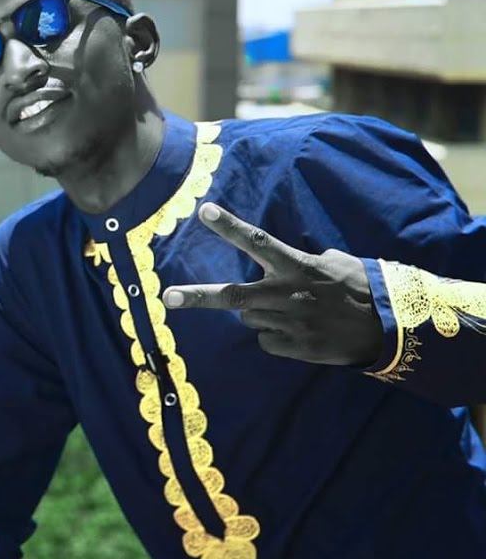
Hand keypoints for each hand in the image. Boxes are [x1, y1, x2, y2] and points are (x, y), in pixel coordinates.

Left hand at [162, 202, 383, 366]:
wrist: (390, 328)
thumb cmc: (361, 288)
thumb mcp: (336, 263)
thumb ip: (303, 261)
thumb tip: (285, 265)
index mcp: (297, 266)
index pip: (258, 241)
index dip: (229, 226)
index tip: (203, 211)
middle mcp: (287, 294)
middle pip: (232, 296)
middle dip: (197, 297)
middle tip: (167, 297)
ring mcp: (289, 323)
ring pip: (249, 318)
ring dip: (259, 314)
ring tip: (289, 311)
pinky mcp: (294, 347)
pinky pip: (267, 340)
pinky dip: (275, 336)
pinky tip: (298, 331)